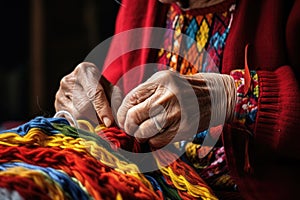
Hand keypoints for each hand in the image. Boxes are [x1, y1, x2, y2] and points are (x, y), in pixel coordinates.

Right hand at [55, 62, 115, 126]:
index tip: (109, 122)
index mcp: (84, 71)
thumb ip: (114, 99)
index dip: (102, 109)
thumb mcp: (109, 87)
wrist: (80, 82)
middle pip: (83, 106)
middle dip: (97, 119)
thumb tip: (114, 119)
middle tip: (106, 125)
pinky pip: (70, 122)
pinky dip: (81, 127)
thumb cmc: (98, 84)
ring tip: (98, 125)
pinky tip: (88, 127)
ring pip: (76, 116)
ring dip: (90, 124)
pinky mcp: (57, 107)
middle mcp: (68, 81)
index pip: (94, 93)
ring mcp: (60, 94)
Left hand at [117, 70, 235, 147]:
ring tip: (142, 133)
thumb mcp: (164, 81)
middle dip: (127, 126)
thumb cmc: (184, 89)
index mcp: (160, 81)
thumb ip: (144, 92)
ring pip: (144, 133)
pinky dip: (153, 141)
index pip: (130, 100)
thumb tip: (123, 110)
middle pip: (134, 117)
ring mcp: (177, 114)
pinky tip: (156, 136)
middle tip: (130, 128)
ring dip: (139, 135)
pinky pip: (158, 142)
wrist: (215, 97)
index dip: (121, 113)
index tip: (123, 119)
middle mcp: (167, 97)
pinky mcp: (184, 129)